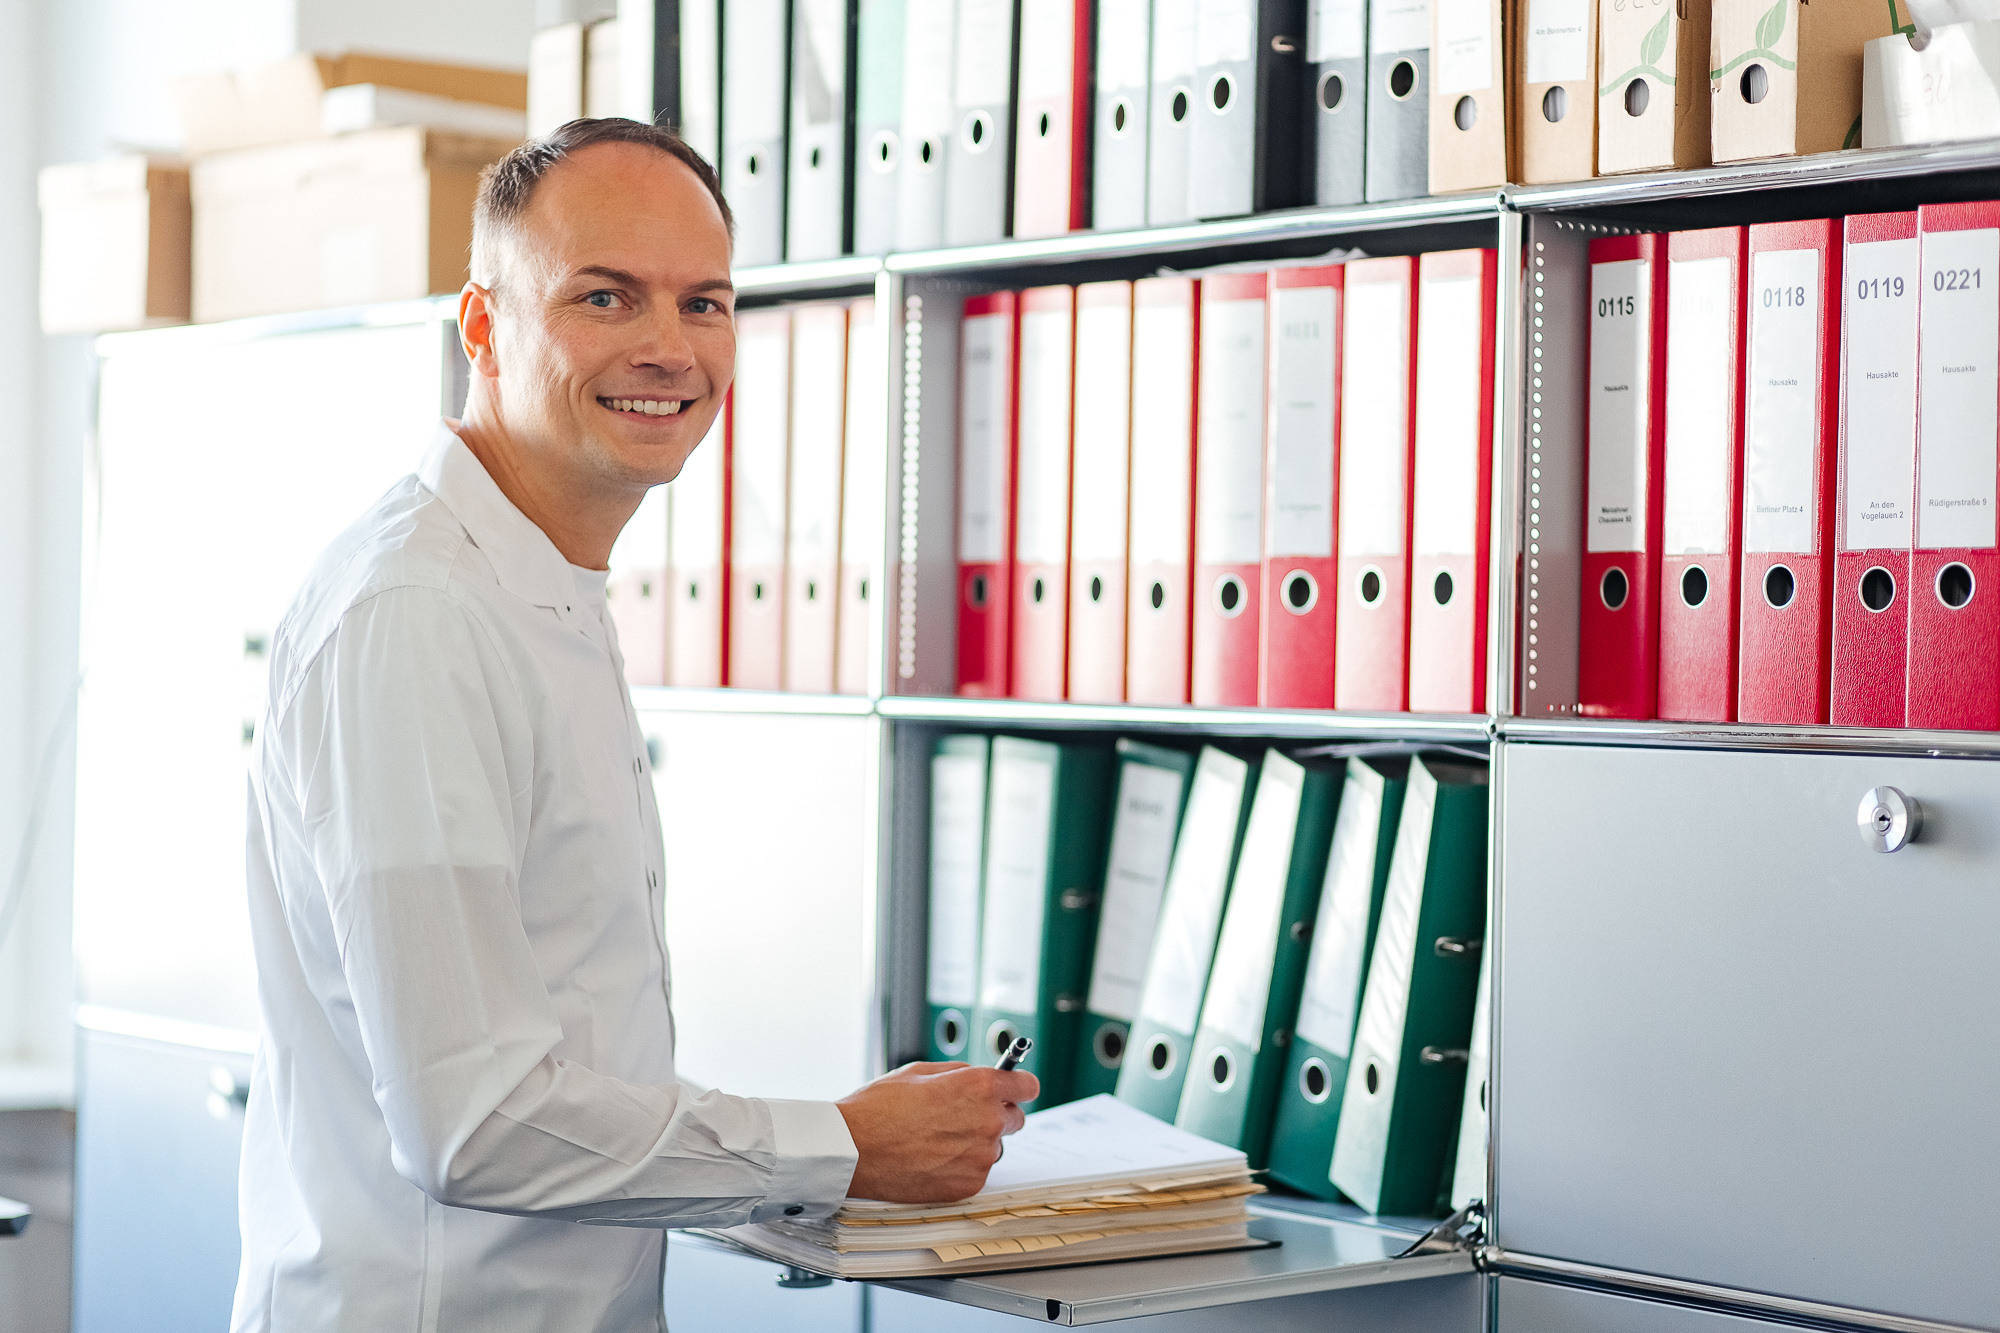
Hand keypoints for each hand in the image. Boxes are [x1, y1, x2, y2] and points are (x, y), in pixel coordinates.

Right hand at [835, 1061, 1039, 1202]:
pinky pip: (977, 1170)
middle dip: (996, 1113)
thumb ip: (959, 1073)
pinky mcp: (969, 1184)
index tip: (1013, 1089)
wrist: (854, 1149)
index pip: (1027, 1086)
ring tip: (936, 1140)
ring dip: (976, 1142)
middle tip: (962, 1116)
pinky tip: (932, 1158)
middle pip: (1015, 1117)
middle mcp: (988, 1121)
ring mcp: (980, 1156)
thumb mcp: (920, 1072)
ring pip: (993, 1146)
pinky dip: (961, 1166)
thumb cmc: (879, 1107)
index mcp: (980, 1086)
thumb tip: (978, 1074)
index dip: (1018, 1085)